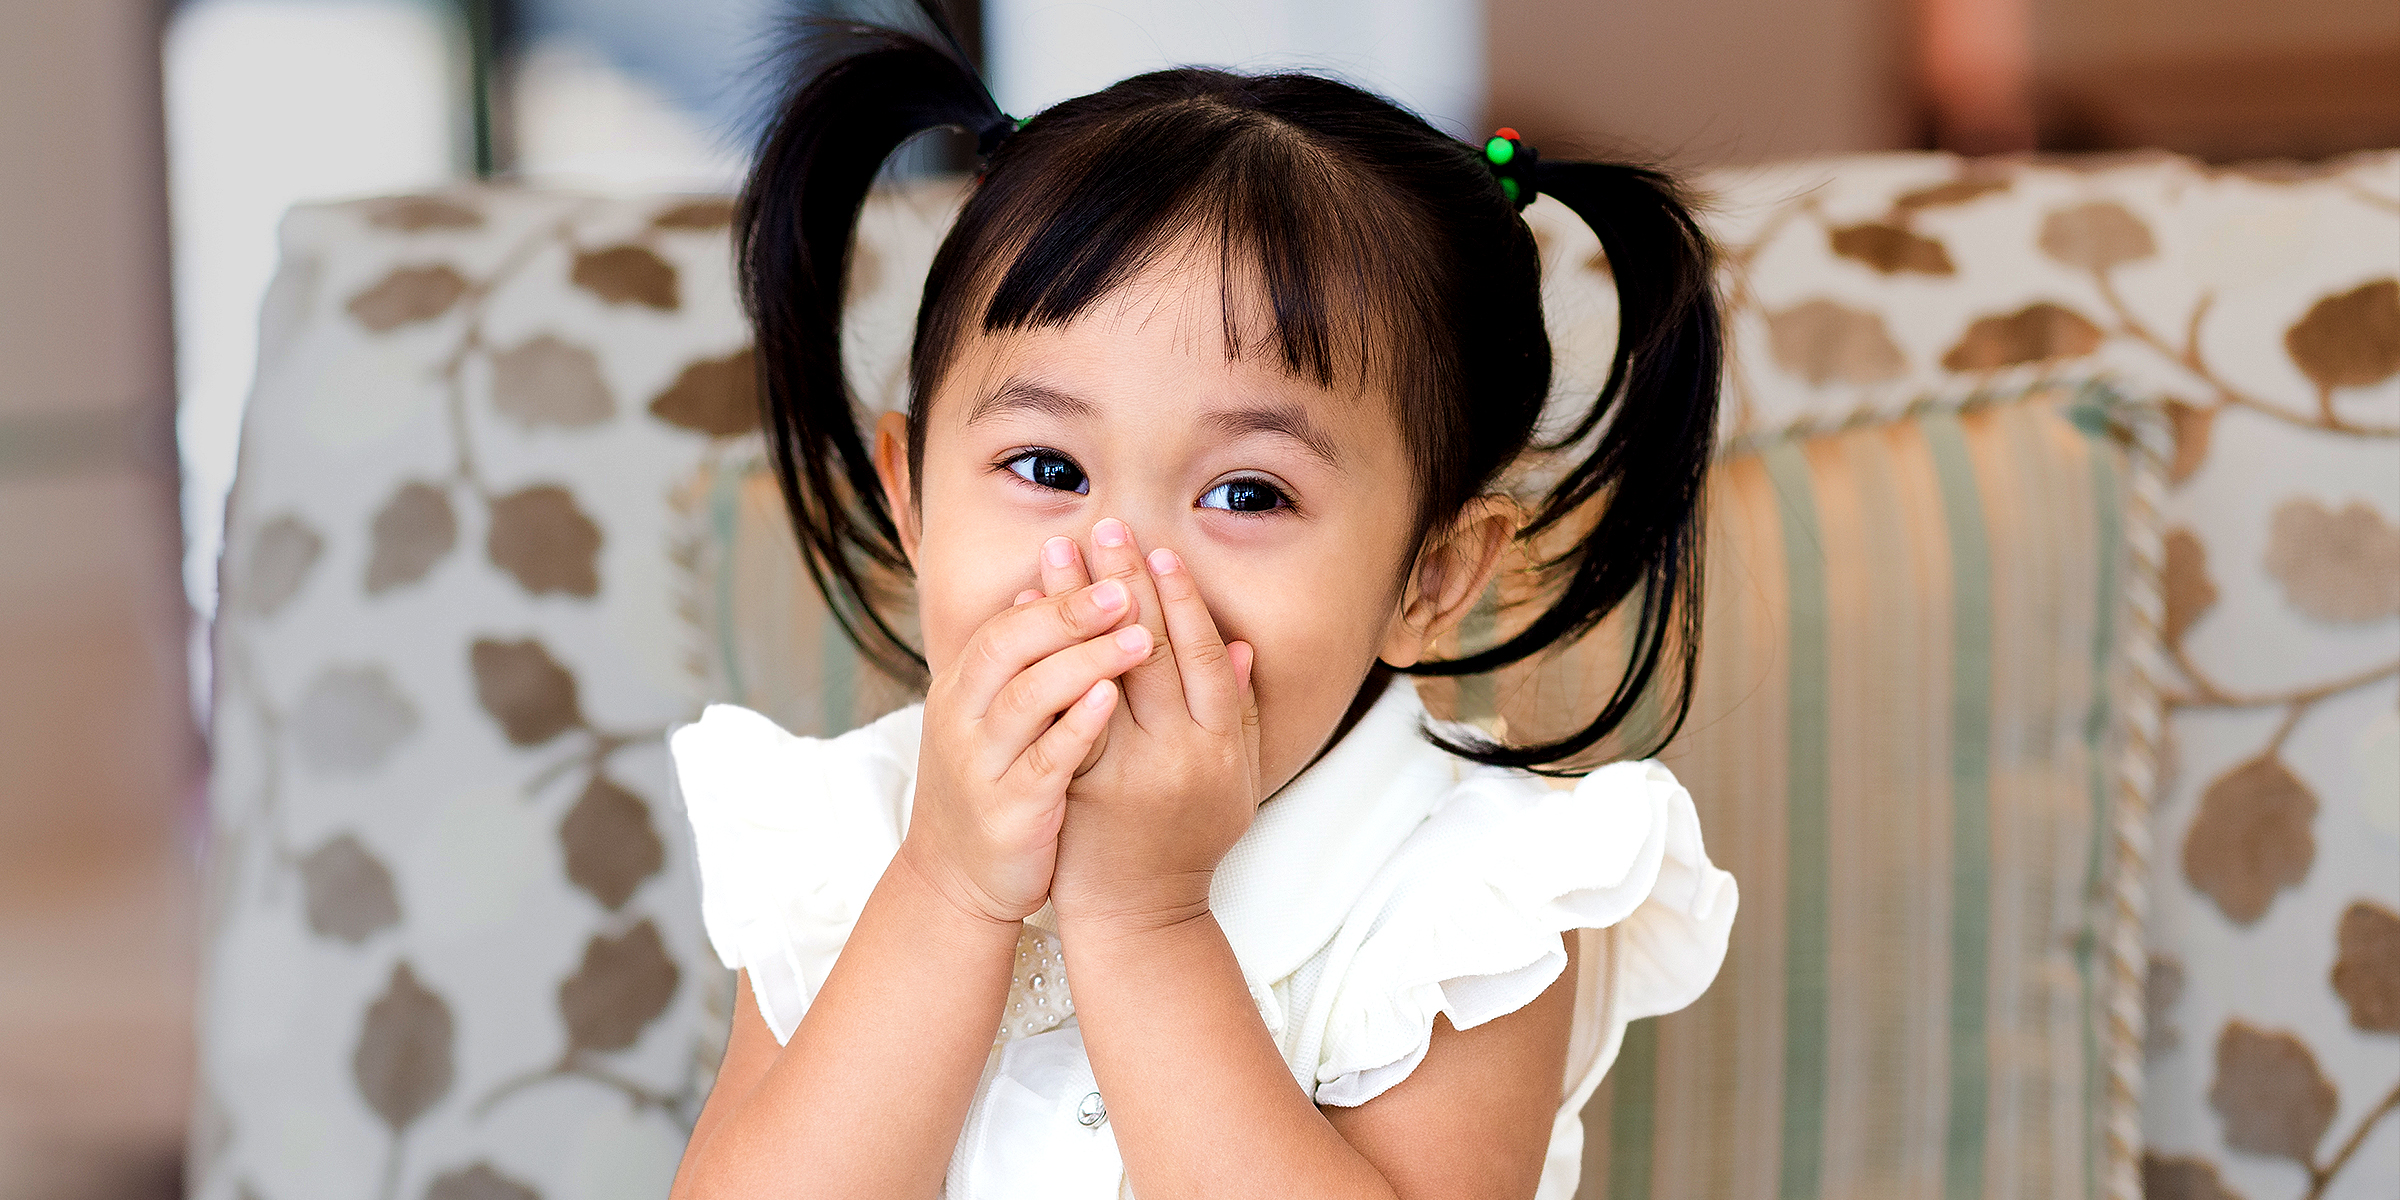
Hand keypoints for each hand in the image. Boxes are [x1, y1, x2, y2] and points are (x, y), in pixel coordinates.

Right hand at [897, 572, 1153, 925]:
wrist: (955, 880)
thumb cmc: (989, 786)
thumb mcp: (990, 717)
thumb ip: (1016, 659)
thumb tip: (1039, 586)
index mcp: (961, 689)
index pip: (1007, 622)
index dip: (1059, 592)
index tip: (1113, 564)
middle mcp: (961, 719)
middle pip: (1011, 646)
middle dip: (1071, 612)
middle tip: (1129, 586)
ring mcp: (980, 765)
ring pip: (1028, 697)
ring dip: (1085, 661)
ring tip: (1140, 635)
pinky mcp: (1007, 811)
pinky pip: (1045, 760)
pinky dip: (1077, 725)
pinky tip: (1112, 699)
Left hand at [1037, 519, 1261, 931]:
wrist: (1138, 915)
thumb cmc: (1189, 841)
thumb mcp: (1234, 781)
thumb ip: (1240, 714)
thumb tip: (1242, 646)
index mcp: (1220, 747)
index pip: (1200, 655)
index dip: (1180, 599)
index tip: (1158, 549)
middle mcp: (1174, 755)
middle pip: (1145, 650)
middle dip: (1121, 583)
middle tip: (1102, 525)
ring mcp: (1120, 771)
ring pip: (1095, 673)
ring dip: (1074, 608)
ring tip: (1058, 552)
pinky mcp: (1075, 786)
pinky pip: (1057, 710)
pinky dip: (1042, 659)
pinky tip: (1026, 617)